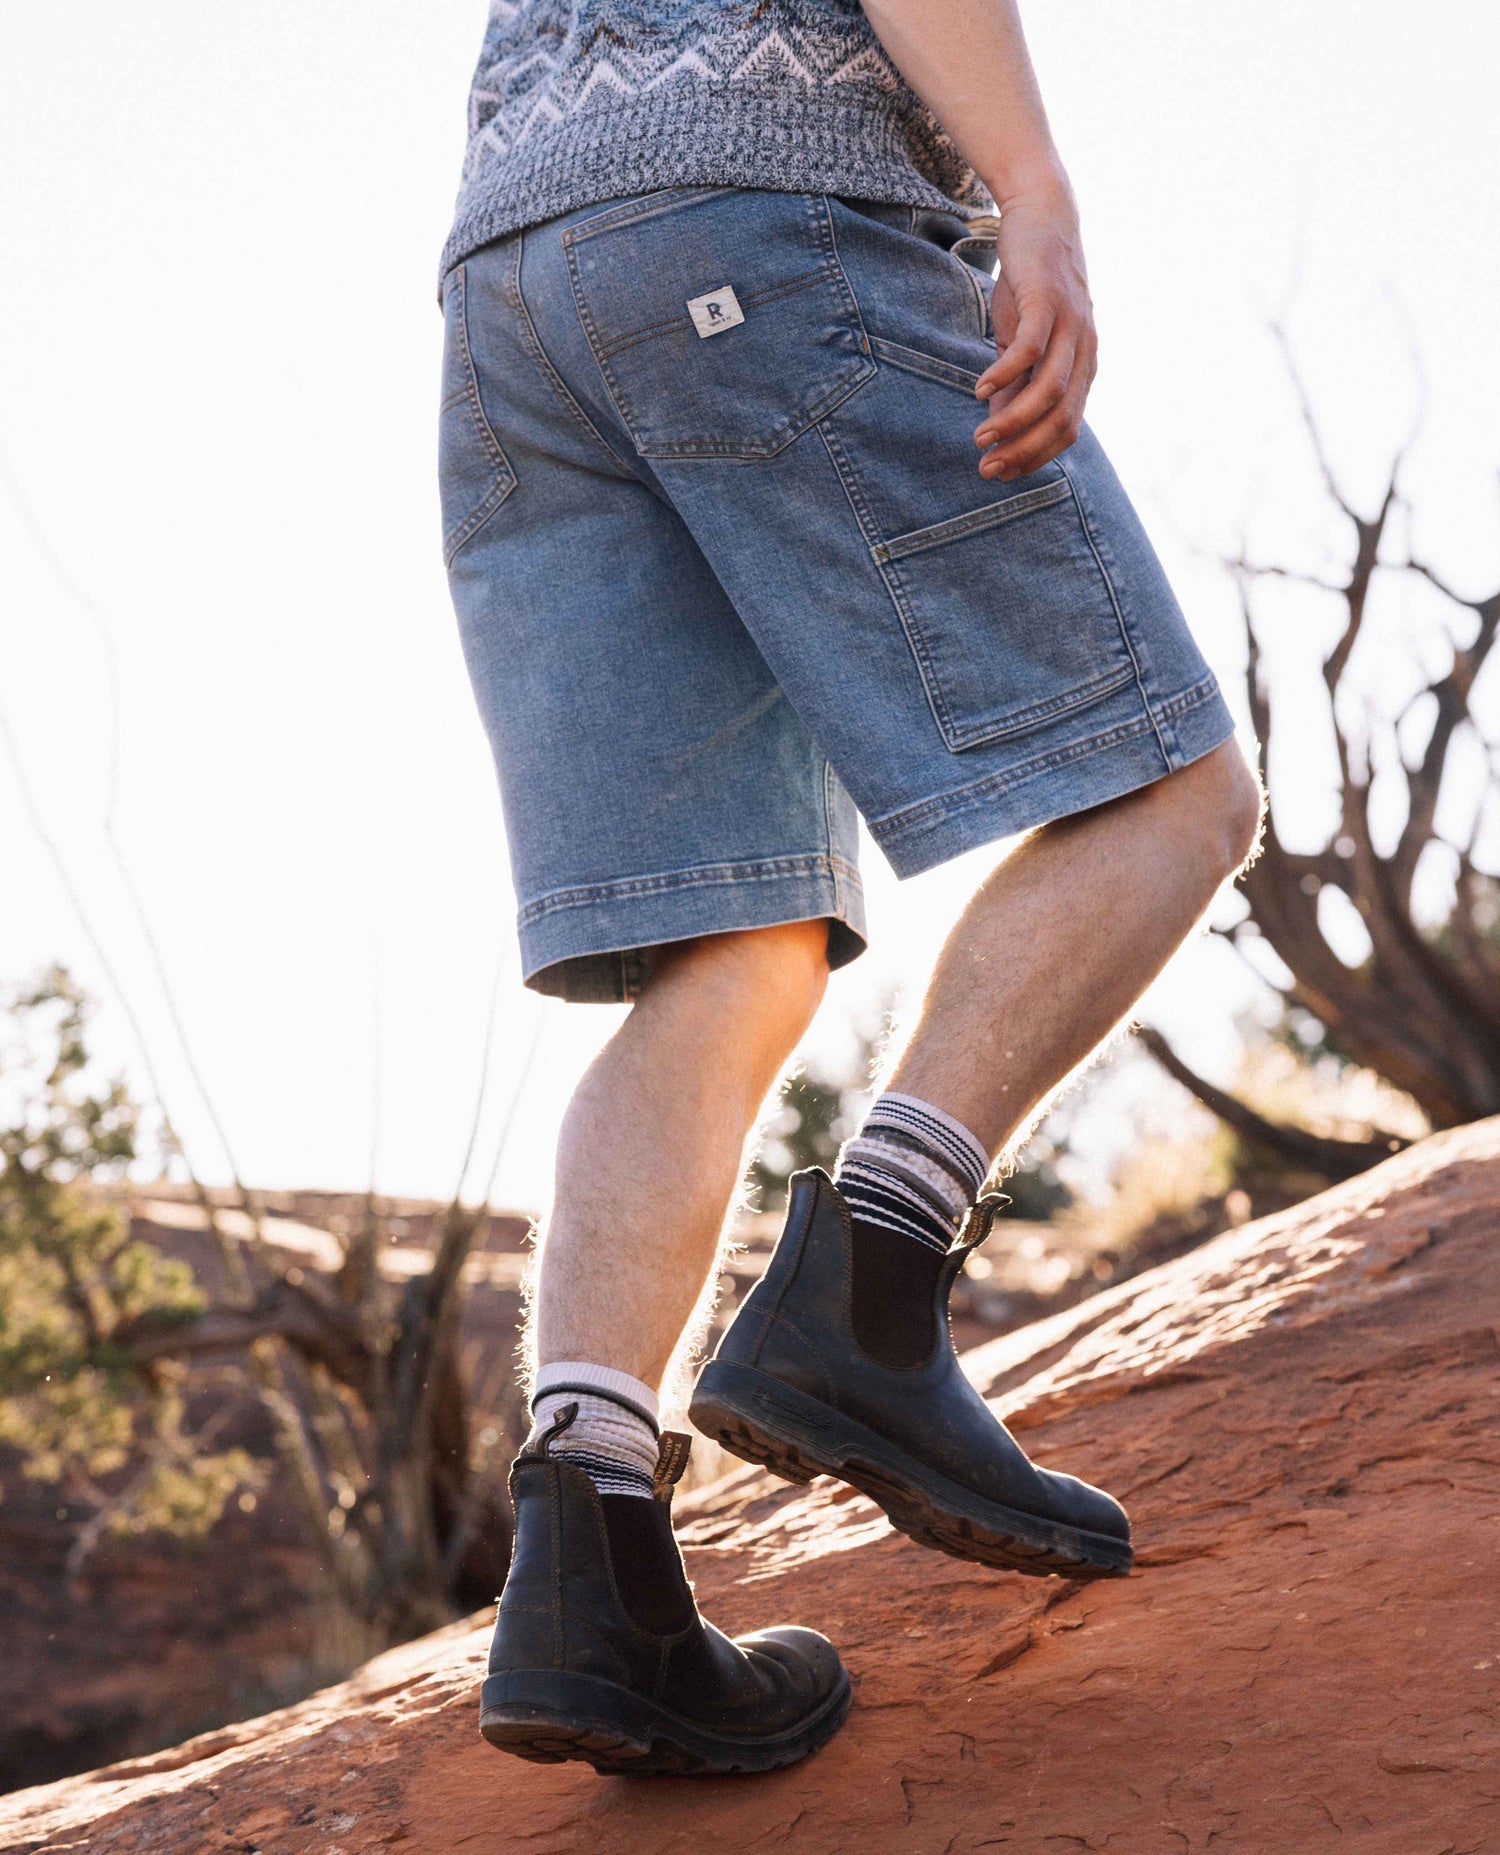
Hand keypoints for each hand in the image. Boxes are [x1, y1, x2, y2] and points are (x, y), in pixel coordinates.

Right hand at [972, 187, 1095, 481]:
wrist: (1042, 216)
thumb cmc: (1031, 283)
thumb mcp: (1021, 338)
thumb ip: (1014, 381)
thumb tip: (998, 422)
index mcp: (1082, 366)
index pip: (1066, 429)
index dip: (1035, 457)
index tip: (1000, 473)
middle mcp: (1084, 349)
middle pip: (1061, 417)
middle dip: (1024, 450)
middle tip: (987, 468)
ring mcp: (1071, 325)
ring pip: (1049, 389)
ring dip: (1014, 421)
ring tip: (981, 437)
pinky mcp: (1049, 300)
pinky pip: (1031, 349)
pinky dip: (1006, 374)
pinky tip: (979, 390)